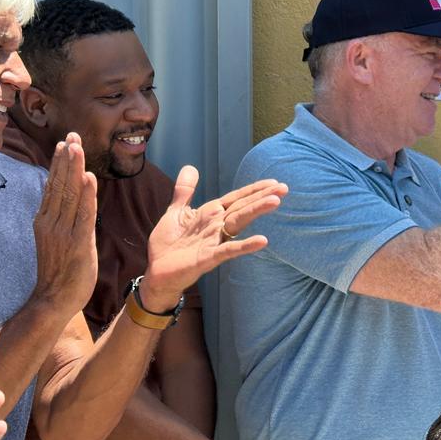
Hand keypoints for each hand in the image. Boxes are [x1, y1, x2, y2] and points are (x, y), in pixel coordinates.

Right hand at [30, 134, 97, 318]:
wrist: (53, 300)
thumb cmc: (60, 271)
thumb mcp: (57, 240)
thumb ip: (62, 219)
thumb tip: (68, 201)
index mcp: (45, 220)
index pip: (53, 186)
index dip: (59, 163)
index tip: (65, 143)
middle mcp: (51, 222)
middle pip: (59, 184)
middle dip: (67, 158)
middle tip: (72, 135)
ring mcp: (62, 232)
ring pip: (69, 194)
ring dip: (74, 169)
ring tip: (77, 147)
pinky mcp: (77, 243)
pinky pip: (83, 214)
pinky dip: (87, 195)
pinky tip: (89, 178)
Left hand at [142, 171, 287, 309]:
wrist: (157, 272)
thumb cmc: (168, 244)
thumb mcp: (176, 212)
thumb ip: (185, 191)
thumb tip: (190, 167)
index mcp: (211, 214)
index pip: (237, 198)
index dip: (254, 189)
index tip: (273, 182)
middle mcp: (217, 226)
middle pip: (242, 207)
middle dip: (262, 197)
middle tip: (284, 188)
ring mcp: (215, 241)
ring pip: (239, 223)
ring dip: (256, 212)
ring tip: (275, 202)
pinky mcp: (208, 258)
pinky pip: (229, 250)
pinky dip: (245, 245)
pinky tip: (263, 241)